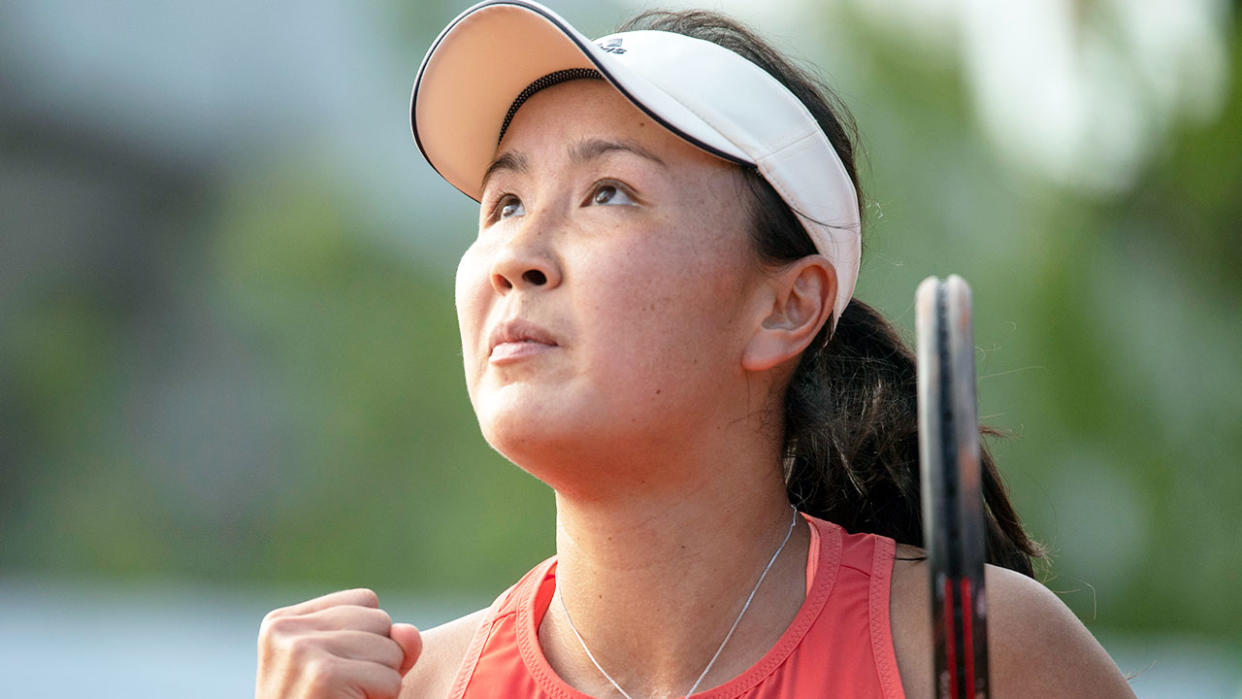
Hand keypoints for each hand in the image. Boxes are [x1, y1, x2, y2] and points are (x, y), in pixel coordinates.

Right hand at [256, 588, 421, 698]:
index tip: (338, 673)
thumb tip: (409, 634)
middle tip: (343, 692)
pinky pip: (390, 678)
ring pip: (390, 648)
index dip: (369, 640)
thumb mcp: (353, 668)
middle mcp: (284, 630)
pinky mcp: (323, 676)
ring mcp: (300, 650)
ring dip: (381, 682)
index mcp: (282, 622)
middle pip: (380, 619)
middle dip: (377, 660)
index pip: (366, 601)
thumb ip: (386, 642)